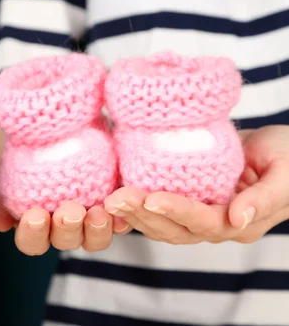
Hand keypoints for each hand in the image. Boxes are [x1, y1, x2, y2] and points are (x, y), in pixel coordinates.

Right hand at [0, 126, 129, 255]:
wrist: (53, 134)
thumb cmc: (24, 159)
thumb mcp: (7, 174)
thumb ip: (0, 197)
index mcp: (36, 228)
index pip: (32, 242)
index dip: (33, 234)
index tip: (35, 214)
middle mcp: (62, 231)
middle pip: (65, 242)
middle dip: (67, 229)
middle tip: (70, 211)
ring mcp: (89, 224)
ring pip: (95, 240)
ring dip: (97, 229)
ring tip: (97, 211)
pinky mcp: (113, 211)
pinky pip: (121, 222)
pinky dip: (122, 219)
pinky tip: (121, 207)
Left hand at [103, 126, 288, 244]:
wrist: (283, 151)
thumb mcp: (286, 172)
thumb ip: (265, 198)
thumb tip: (238, 219)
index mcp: (242, 222)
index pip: (204, 221)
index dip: (177, 211)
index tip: (151, 197)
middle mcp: (218, 226)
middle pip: (175, 229)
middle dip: (143, 215)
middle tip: (115, 199)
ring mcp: (201, 218)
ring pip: (162, 226)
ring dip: (134, 215)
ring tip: (110, 199)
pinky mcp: (189, 204)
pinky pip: (160, 213)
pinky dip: (138, 207)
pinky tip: (118, 195)